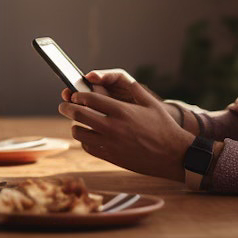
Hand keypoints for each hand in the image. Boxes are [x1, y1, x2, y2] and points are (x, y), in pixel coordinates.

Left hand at [57, 69, 192, 180]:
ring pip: (80, 132)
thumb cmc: (164, 128)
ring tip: (76, 123)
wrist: (173, 156)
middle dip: (67, 108)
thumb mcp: (152, 104)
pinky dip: (85, 141)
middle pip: (79, 114)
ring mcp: (110, 143)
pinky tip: (88, 137)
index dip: (78, 95)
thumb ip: (136, 90)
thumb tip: (125, 80)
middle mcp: (113, 127)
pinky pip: (88, 147)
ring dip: (75, 125)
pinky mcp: (111, 157)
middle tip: (63, 106)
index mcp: (122, 111)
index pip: (90, 99)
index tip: (75, 95)